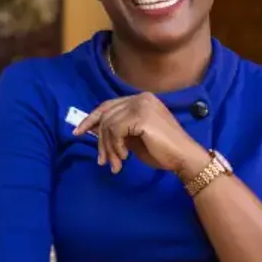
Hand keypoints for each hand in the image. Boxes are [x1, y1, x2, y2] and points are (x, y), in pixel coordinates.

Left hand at [73, 93, 207, 175]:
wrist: (184, 157)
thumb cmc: (162, 150)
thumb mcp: (134, 138)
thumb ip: (117, 130)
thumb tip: (93, 130)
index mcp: (140, 99)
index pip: (108, 105)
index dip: (91, 118)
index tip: (77, 132)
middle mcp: (140, 98)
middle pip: (106, 116)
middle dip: (101, 141)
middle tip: (103, 161)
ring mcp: (141, 105)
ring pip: (108, 125)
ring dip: (108, 148)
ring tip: (116, 164)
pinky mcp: (141, 116)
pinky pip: (115, 131)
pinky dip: (115, 147)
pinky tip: (124, 157)